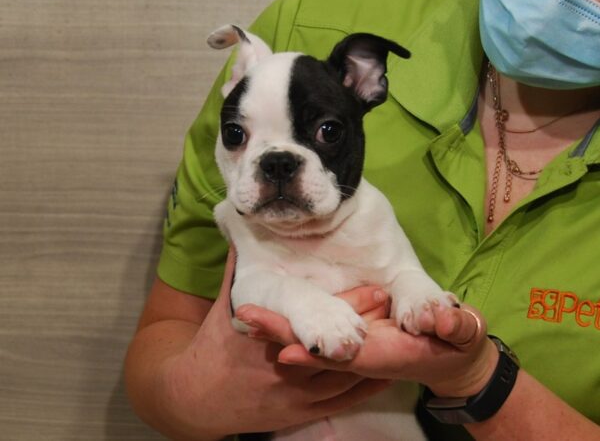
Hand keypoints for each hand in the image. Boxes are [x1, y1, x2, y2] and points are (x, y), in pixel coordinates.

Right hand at [162, 250, 391, 437]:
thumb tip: (241, 225)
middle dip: (365, 324)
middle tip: (393, 304)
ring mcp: (292, 393)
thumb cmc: (214, 346)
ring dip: (370, 355)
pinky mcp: (299, 413)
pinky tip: (386, 375)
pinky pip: (340, 401)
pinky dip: (364, 388)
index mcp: (266, 334)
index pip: (316, 315)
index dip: (348, 302)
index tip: (376, 288)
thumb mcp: (226, 305)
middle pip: (334, 345)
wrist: (196, 399)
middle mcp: (281, 365)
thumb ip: (239, 267)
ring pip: (342, 374)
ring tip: (397, 334)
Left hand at [240, 292, 498, 398]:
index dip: (314, 354)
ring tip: (244, 314)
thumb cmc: (454, 341)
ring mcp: (349, 349)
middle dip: (281, 335)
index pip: (341, 358)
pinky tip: (268, 311)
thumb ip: (455, 325)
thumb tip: (444, 322)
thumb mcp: (460, 332)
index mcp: (379, 354)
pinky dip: (291, 324)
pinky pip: (314, 335)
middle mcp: (357, 354)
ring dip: (278, 330)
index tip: (284, 350)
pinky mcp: (348, 341)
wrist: (450, 356)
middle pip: (314, 349)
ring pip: (308, 341)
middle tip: (246, 319)